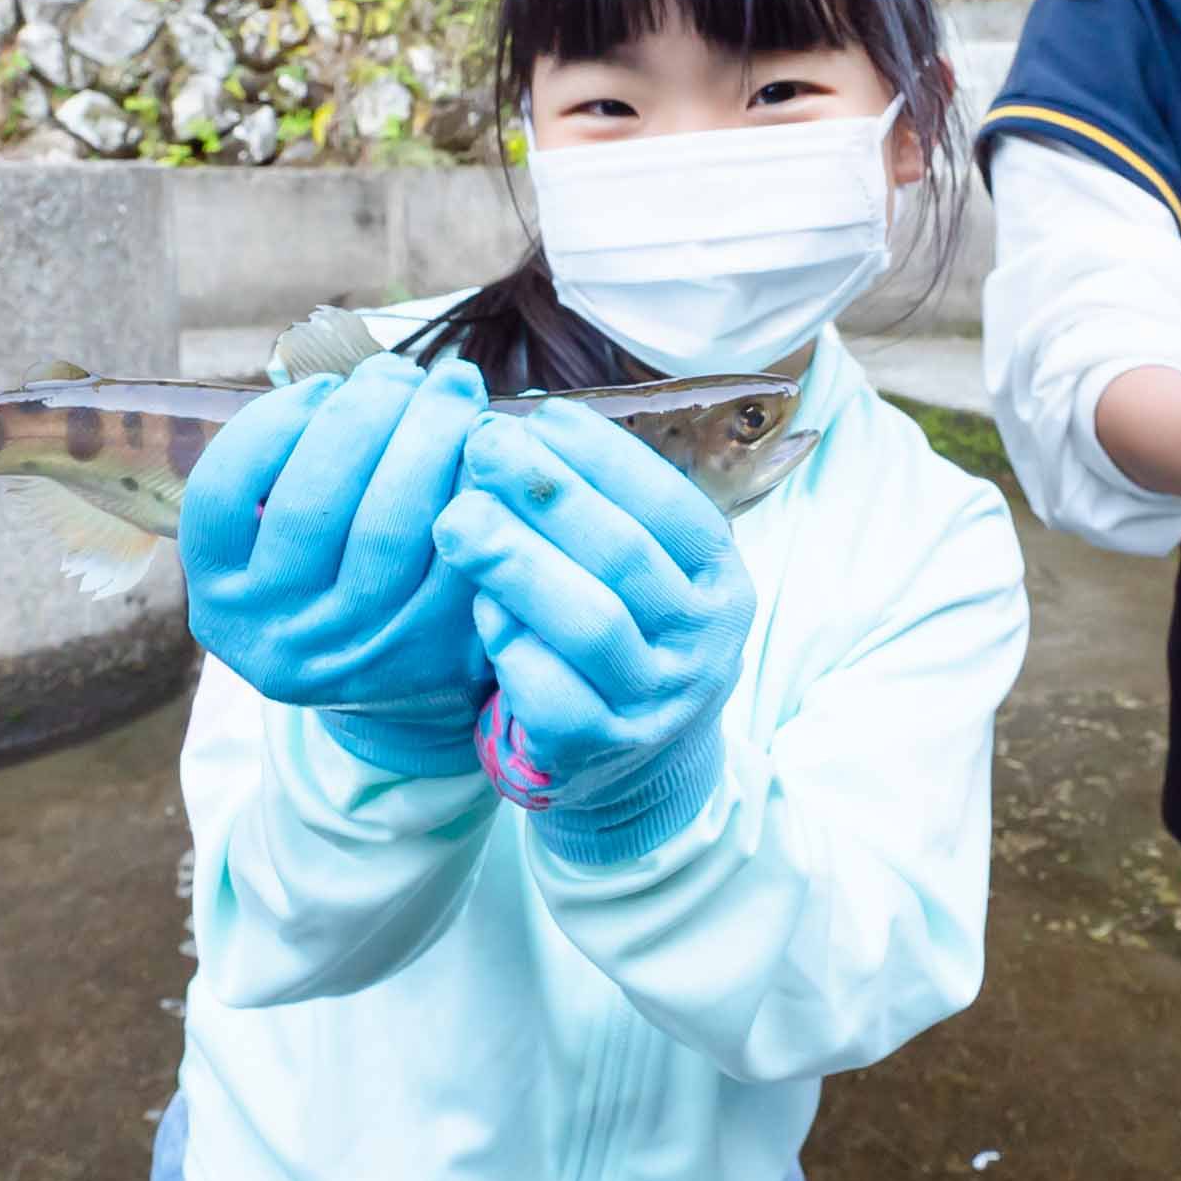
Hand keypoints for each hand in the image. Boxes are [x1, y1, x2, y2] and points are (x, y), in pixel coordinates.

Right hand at [178, 354, 491, 769]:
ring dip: (425, 437)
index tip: (324, 381)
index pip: (225, 492)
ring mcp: (349, 656)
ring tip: (451, 389)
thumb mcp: (283, 537)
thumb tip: (347, 363)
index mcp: (218, 594)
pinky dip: (471, 489)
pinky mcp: (426, 660)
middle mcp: (271, 635)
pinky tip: (483, 446)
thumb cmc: (341, 575)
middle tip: (407, 369)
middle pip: (314, 500)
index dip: (274, 421)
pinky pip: (453, 555)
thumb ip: (293, 463)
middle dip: (365, 413)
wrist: (403, 693)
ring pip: (387, 525)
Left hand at [432, 401, 755, 864]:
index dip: (607, 457)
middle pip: (625, 557)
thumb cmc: (629, 637)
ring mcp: (655, 702)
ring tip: (458, 518)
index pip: (673, 508)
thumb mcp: (649, 575)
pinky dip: (510, 643)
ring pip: (589, 623)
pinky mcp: (597, 750)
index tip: (542, 414)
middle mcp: (703, 644)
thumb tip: (532, 418)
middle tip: (483, 445)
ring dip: (518, 563)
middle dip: (549, 495)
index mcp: (722, 582)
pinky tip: (477, 606)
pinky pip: (548, 691)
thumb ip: (608, 508)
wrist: (639, 765)